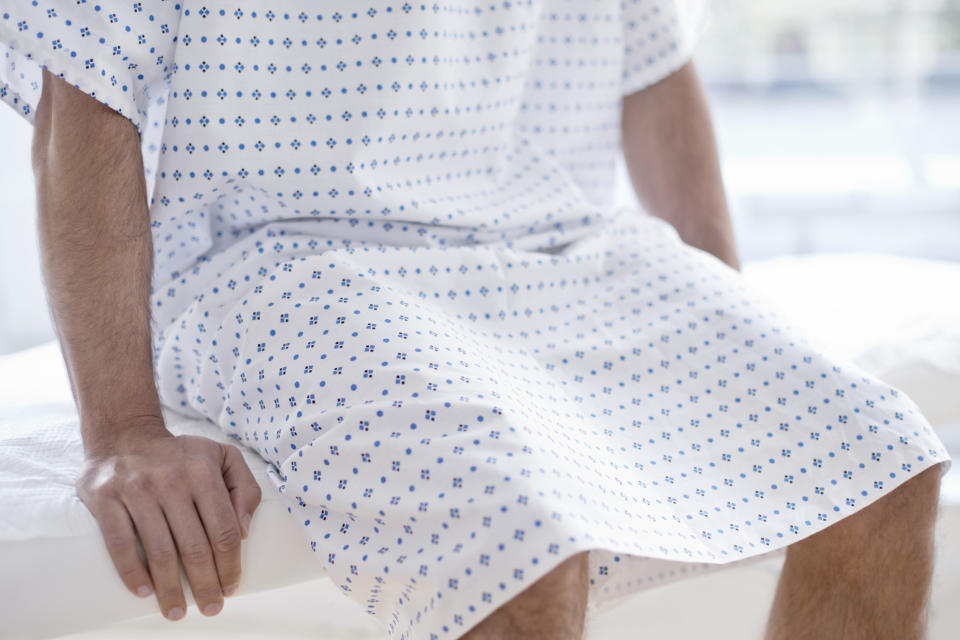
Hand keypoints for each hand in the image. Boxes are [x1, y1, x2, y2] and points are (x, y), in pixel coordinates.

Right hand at [76, 423, 261, 620]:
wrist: (125, 434)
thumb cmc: (181, 455)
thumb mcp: (223, 457)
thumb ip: (244, 489)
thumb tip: (245, 531)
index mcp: (203, 472)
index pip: (223, 529)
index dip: (230, 564)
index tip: (231, 587)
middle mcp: (171, 480)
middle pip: (194, 546)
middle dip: (205, 585)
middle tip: (210, 609)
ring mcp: (136, 489)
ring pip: (158, 552)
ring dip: (169, 590)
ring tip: (177, 612)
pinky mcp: (105, 498)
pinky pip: (119, 544)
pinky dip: (132, 573)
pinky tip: (144, 593)